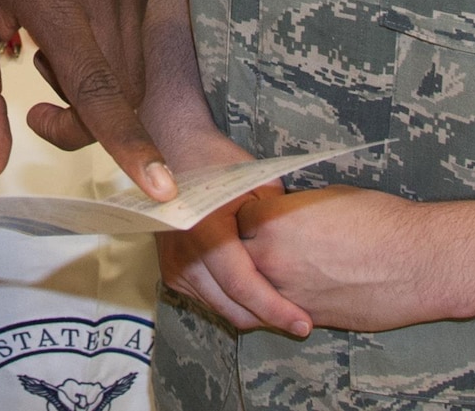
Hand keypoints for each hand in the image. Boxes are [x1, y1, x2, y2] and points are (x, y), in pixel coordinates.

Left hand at [0, 0, 171, 198]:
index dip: (127, 142)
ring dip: (94, 86)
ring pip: (132, 70)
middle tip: (37, 102)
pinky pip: (134, 39)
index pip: (99, 86)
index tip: (161, 189)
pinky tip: (68, 23)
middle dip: (85, 120)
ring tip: (47, 47)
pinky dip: (105, 54)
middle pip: (120, 92)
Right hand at [154, 130, 312, 336]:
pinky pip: (207, 299)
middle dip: (268, 318)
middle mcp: (182, 251)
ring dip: (250, 313)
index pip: (242, 285)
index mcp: (204, 228)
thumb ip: (276, 220)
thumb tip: (301, 259)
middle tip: (299, 321)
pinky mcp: (170, 271)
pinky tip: (254, 293)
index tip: (303, 324)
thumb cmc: (220, 163)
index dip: (275, 309)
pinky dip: (232, 303)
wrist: (176, 150)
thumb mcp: (258, 183)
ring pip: (219, 308)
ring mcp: (172, 264)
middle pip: (231, 306)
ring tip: (281, 307)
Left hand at [236, 186, 450, 333]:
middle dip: (245, 246)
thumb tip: (280, 214)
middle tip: (262, 239)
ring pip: (251, 288)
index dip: (248, 213)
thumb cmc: (381, 220)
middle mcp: (272, 259)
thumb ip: (291, 209)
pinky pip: (276, 311)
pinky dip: (278, 301)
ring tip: (279, 265)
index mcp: (273, 220)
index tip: (259, 212)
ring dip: (258, 277)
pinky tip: (295, 287)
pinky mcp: (307, 317)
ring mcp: (287, 292)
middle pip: (235, 254)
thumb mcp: (326, 197)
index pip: (236, 217)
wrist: (418, 262)